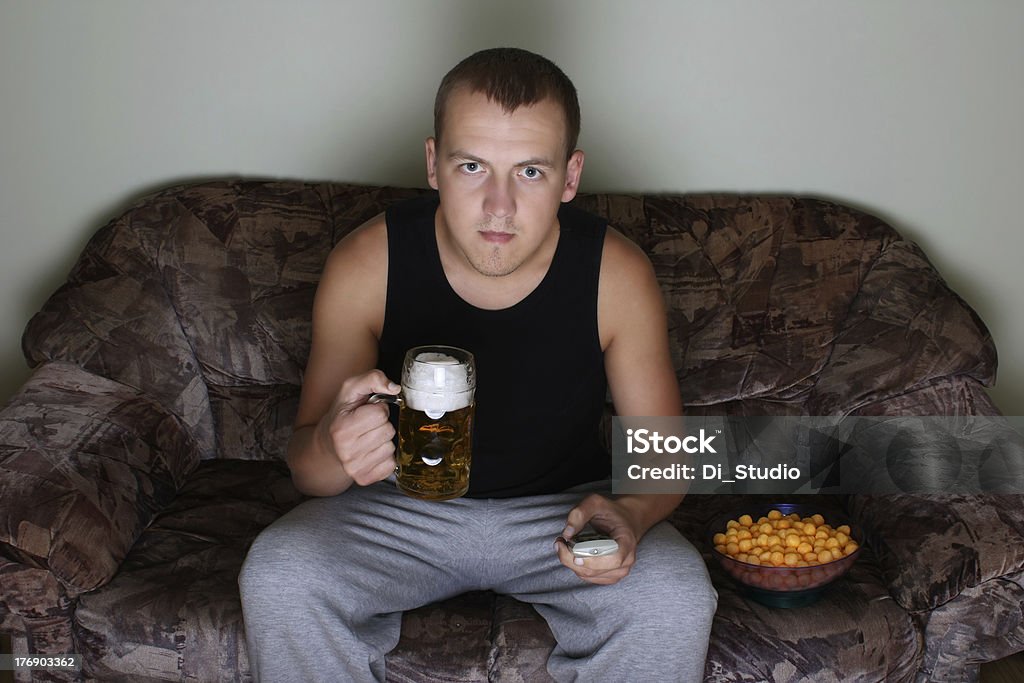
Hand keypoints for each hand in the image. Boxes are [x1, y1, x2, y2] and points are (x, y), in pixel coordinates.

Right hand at [317, 370, 400, 485]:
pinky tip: (371, 452)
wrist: (327, 446)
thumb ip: (373, 378)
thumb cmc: (342, 415)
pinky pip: (391, 464)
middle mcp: (346, 451)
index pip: (380, 413)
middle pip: (388, 431)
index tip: (365, 412)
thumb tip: (394, 388)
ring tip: (368, 438)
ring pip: (391, 447)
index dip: (377, 409)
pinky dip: (385, 457)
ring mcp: (355, 468)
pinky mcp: (364, 479)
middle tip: (367, 426)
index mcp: (342, 428)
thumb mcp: (350, 389)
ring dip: (384, 441)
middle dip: (382, 425)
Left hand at [554, 493, 639, 584]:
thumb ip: (580, 513)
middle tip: (560, 542)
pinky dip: (576, 566)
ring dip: (570, 561)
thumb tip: (567, 533)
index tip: (574, 551)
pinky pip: (587, 577)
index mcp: (627, 543)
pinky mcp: (610, 577)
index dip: (592, 560)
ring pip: (587, 574)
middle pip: (594, 569)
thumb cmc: (612, 512)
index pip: (613, 558)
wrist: (625, 521)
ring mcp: (619, 571)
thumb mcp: (596, 502)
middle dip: (570, 557)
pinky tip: (573, 553)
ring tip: (565, 544)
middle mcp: (626, 561)